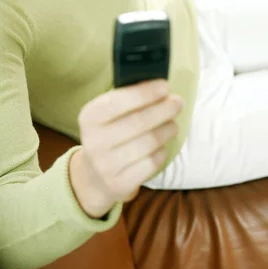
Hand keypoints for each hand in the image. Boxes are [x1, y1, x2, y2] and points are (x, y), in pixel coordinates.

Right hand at [69, 79, 181, 217]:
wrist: (94, 176)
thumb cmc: (108, 134)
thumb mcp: (106, 115)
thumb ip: (127, 99)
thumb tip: (159, 87)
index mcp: (89, 117)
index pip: (117, 101)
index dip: (144, 92)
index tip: (165, 85)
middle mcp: (94, 141)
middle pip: (138, 122)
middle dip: (163, 109)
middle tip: (177, 102)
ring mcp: (106, 165)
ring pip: (149, 143)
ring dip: (167, 129)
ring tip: (173, 123)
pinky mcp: (120, 183)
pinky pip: (151, 163)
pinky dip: (162, 151)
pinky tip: (162, 145)